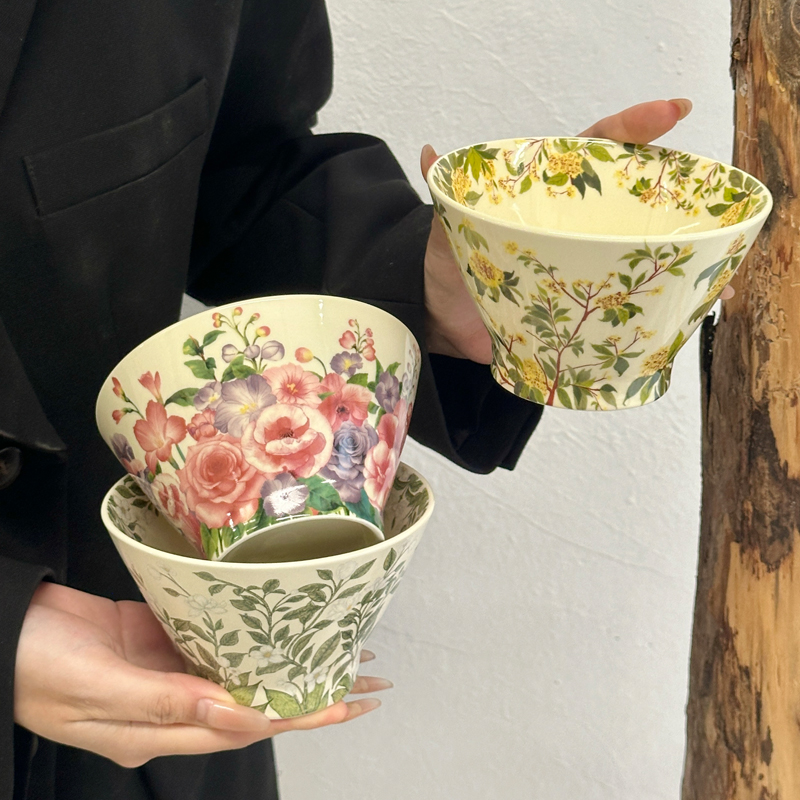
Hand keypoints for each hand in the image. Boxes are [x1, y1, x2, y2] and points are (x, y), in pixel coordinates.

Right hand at [15, 583, 389, 767]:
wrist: (4, 629)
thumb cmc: (35, 663)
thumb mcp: (94, 688)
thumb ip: (162, 701)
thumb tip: (231, 710)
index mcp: (156, 730)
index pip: (243, 724)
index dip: (296, 713)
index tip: (344, 702)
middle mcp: (169, 705)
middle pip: (252, 702)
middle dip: (307, 693)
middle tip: (363, 680)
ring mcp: (165, 672)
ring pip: (238, 672)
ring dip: (284, 663)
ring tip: (332, 650)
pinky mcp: (158, 641)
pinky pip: (212, 642)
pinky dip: (247, 637)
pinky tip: (275, 627)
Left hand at [420, 98, 729, 360]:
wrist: (439, 323)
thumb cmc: (445, 267)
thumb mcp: (447, 227)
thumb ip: (447, 194)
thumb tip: (432, 154)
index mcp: (543, 197)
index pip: (594, 151)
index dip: (632, 129)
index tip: (671, 114)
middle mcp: (569, 228)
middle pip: (630, 202)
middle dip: (674, 194)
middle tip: (706, 194)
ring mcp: (579, 266)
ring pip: (638, 251)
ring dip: (681, 252)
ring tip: (716, 257)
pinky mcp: (579, 307)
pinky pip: (626, 302)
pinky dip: (659, 305)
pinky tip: (692, 310)